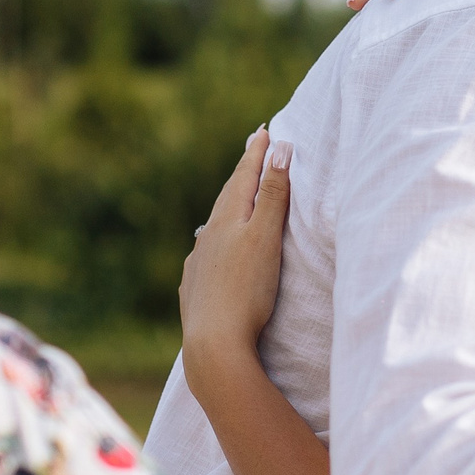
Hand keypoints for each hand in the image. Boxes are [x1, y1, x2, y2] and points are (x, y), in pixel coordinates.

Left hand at [178, 126, 291, 394]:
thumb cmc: (247, 290)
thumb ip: (273, 194)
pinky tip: (213, 250)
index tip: (264, 131)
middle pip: (227, 197)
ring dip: (228, 209)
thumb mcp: (267, 237)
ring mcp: (198, 263)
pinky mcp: (195, 289)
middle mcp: (207, 236)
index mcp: (227, 219)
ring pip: (214, 227)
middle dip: (242, 175)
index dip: (256, 154)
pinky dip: (216, 242)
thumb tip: (280, 148)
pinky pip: (206, 255)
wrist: (213, 343)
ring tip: (235, 199)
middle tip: (251, 153)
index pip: (244, 176)